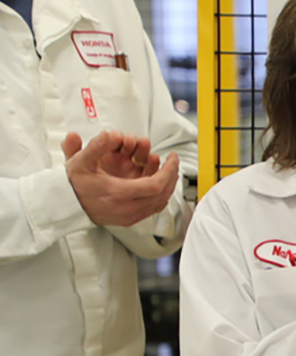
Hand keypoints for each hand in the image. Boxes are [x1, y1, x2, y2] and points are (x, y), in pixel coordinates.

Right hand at [62, 130, 180, 226]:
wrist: (62, 206)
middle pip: (162, 194)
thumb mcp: (80, 162)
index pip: (155, 185)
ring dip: (167, 186)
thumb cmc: (72, 185)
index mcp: (118, 194)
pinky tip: (158, 184)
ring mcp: (128, 217)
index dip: (169, 171)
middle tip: (173, 162)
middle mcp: (126, 208)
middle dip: (171, 176)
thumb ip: (95, 147)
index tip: (172, 158)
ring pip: (159, 202)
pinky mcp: (127, 221)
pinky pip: (152, 209)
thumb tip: (108, 135)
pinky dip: (159, 196)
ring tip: (168, 171)